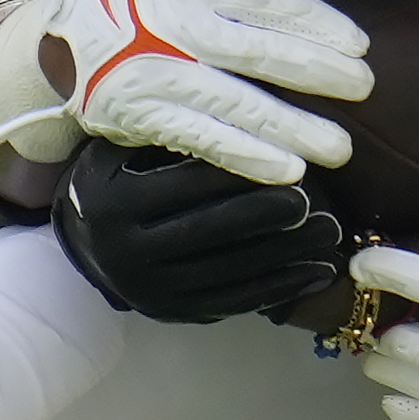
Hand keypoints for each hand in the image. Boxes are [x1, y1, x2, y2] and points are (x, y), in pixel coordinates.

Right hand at [0, 0, 369, 185]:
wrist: (62, 40)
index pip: (264, 0)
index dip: (315, 21)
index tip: (358, 43)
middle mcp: (175, 27)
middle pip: (258, 51)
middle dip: (317, 70)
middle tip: (364, 87)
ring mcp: (157, 74)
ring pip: (235, 102)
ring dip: (292, 127)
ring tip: (340, 147)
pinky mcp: (144, 117)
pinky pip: (202, 140)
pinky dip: (246, 156)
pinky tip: (287, 170)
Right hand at [53, 142, 352, 325]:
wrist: (87, 234)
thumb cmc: (122, 172)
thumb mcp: (128, 144)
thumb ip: (176, 131)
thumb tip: (251, 106)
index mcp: (112, 199)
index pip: (187, 185)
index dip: (243, 173)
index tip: (293, 162)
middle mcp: (123, 250)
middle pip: (210, 231)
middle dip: (268, 216)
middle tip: (316, 202)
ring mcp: (149, 289)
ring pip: (230, 271)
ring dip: (288, 255)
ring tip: (331, 233)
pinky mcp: (174, 313)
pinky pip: (236, 302)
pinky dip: (283, 288)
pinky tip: (320, 271)